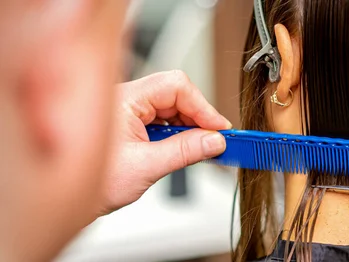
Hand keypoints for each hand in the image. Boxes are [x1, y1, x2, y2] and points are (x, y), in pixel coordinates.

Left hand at [102, 70, 231, 213]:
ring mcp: (128, 110)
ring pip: (171, 107)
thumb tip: (214, 141)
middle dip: (197, 117)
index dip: (202, 106)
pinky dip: (177, 133)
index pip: (175, 87)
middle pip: (175, 94)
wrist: (65, 201)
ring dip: (188, 126)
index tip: (219, 128)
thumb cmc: (91, 183)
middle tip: (215, 140)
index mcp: (124, 99)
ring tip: (199, 148)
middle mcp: (125, 99)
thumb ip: (185, 151)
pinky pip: (162, 119)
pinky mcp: (131, 123)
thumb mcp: (146, 167)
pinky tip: (184, 148)